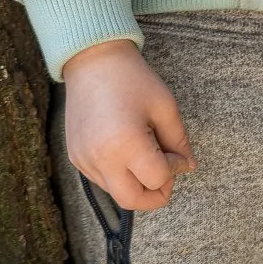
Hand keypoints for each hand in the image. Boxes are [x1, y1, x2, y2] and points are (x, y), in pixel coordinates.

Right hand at [61, 39, 194, 211]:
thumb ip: (179, 141)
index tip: (176, 153)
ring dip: (137, 184)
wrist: (93, 62)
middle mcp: (101, 159)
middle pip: (132, 201)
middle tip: (166, 172)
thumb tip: (187, 166)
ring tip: (146, 152)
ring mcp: (84, 161)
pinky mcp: (75, 158)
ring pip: (116, 193)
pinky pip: (102, 180)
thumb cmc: (133, 79)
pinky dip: (120, 175)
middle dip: (155, 195)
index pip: (156, 180)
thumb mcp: (165, 107)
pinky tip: (127, 150)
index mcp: (125, 144)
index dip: (173, 170)